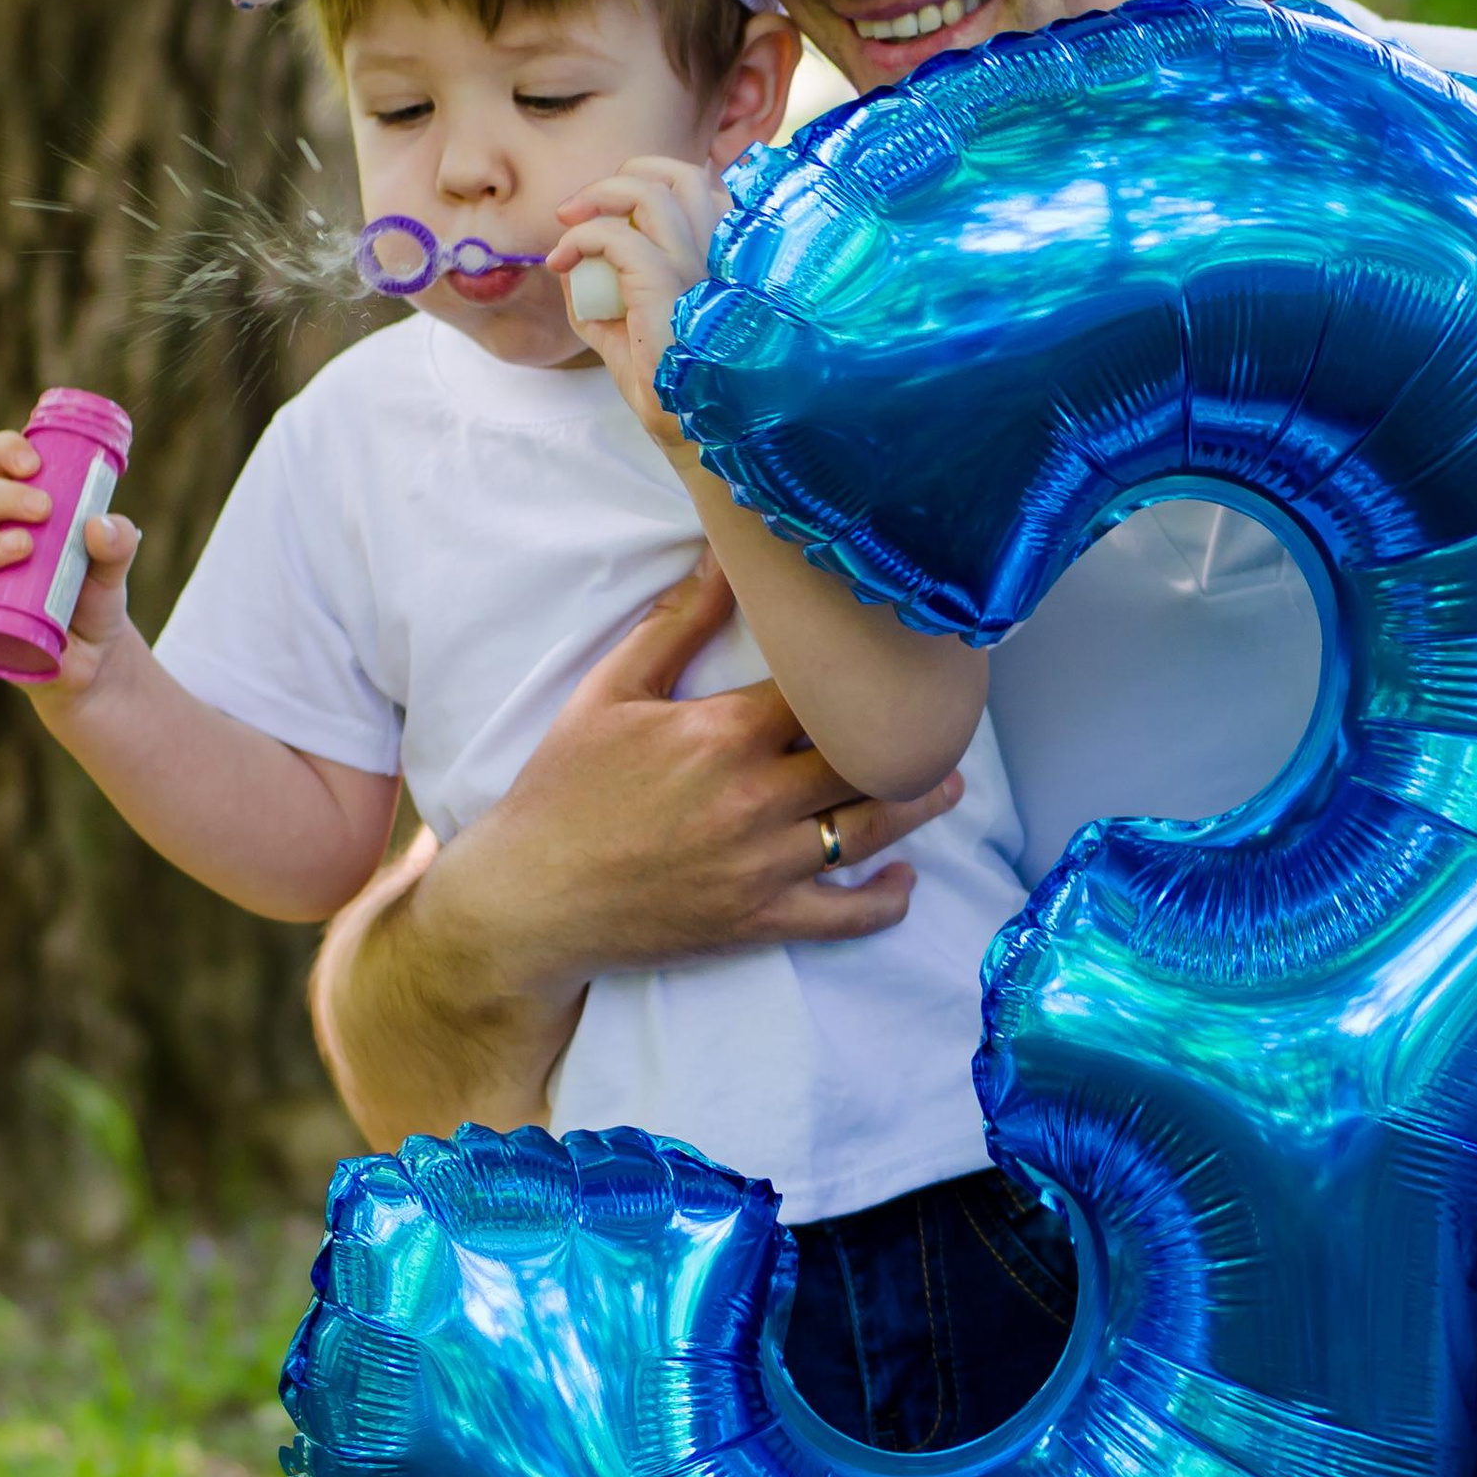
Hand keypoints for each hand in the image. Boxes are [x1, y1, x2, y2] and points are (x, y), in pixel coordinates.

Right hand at [0, 427, 139, 698]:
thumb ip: (118, 544)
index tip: (33, 462)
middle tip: (44, 507)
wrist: (98, 653)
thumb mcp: (114, 566)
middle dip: (2, 497)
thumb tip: (100, 525)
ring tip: (24, 547)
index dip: (4, 453)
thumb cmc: (92, 593)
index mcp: (13, 512)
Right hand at [424, 557, 962, 1007]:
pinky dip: (886, 898)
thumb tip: (721, 554)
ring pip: (871, 828)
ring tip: (947, 783)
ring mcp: (765, 865)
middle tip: (940, 717)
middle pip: (866, 757)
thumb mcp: (610, 693)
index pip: (826, 689)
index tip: (898, 653)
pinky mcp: (762, 921)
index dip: (867, 670)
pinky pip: (847, 915)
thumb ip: (676, 624)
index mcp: (724, 731)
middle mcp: (757, 797)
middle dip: (909, 736)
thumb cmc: (564, 790)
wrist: (530, 899)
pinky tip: (903, 878)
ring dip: (920, 804)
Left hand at [546, 158, 722, 444]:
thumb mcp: (624, 326)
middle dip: (622, 179)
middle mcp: (721, 253)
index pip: (699, 186)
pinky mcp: (669, 287)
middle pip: (681, 173)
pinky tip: (561, 264)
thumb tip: (568, 256)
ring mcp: (700, 268)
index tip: (602, 214)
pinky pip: (617, 236)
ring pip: (652, 192)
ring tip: (566, 228)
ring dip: (598, 198)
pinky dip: (580, 239)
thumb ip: (599, 287)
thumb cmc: (666, 384)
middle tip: (577, 210)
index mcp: (724, 256)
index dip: (646, 184)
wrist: (688, 432)